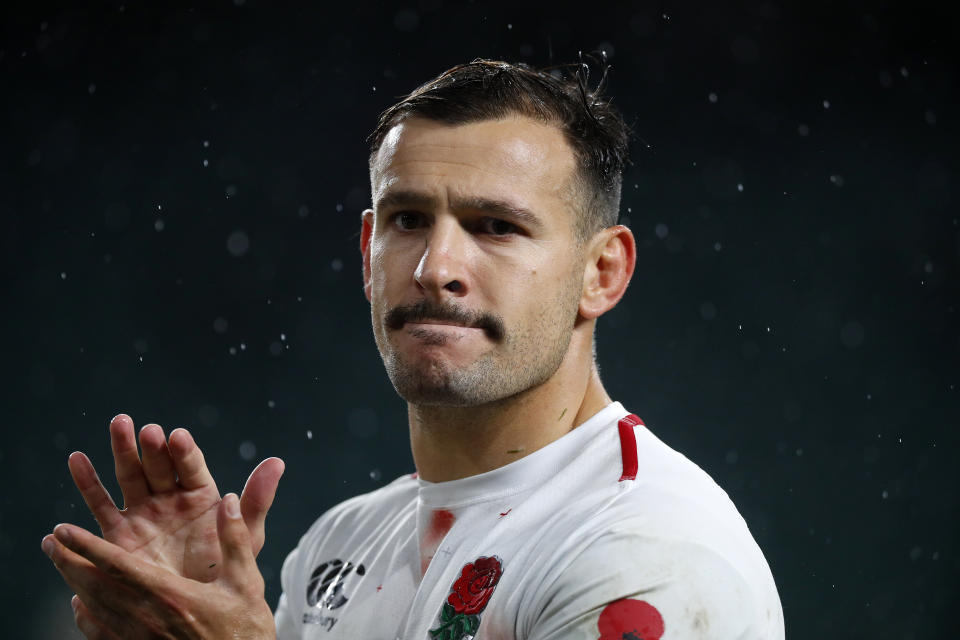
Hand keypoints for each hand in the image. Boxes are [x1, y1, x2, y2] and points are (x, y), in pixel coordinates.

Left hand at [43, 493, 275, 639]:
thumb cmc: (246, 631)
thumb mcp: (247, 583)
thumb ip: (235, 540)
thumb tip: (227, 501)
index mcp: (171, 595)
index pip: (117, 566)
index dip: (87, 546)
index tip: (64, 530)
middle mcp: (147, 618)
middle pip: (95, 588)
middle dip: (68, 563)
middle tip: (49, 543)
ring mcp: (141, 638)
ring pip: (94, 610)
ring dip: (73, 584)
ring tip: (61, 565)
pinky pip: (102, 635)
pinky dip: (85, 618)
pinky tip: (80, 607)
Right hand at [68, 414, 283, 580]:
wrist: (193, 610)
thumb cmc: (223, 572)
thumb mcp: (246, 537)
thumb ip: (256, 500)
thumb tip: (277, 462)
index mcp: (200, 495)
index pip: (191, 467)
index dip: (184, 452)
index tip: (179, 437)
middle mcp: (169, 498)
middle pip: (158, 465)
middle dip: (152, 446)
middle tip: (148, 430)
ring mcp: (142, 511)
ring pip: (129, 475)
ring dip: (122, 450)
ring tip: (118, 425)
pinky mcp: (118, 532)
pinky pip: (100, 504)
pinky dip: (87, 482)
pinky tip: (77, 460)